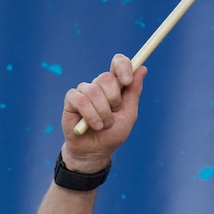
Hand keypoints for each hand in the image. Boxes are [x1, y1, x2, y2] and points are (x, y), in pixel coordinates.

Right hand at [61, 53, 145, 171]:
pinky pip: (81, 100)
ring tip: (103, 125)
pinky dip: (90, 115)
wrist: (96, 151)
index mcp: (115, 85)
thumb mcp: (129, 114)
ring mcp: (84, 91)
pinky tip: (93, 125)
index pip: (118, 62)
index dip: (123, 66)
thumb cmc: (113, 133)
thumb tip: (142, 69)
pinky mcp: (71, 99)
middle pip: (106, 78)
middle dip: (113, 100)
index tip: (126, 81)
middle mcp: (99, 85)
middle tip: (113, 114)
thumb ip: (134, 92)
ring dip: (102, 113)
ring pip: (94, 91)